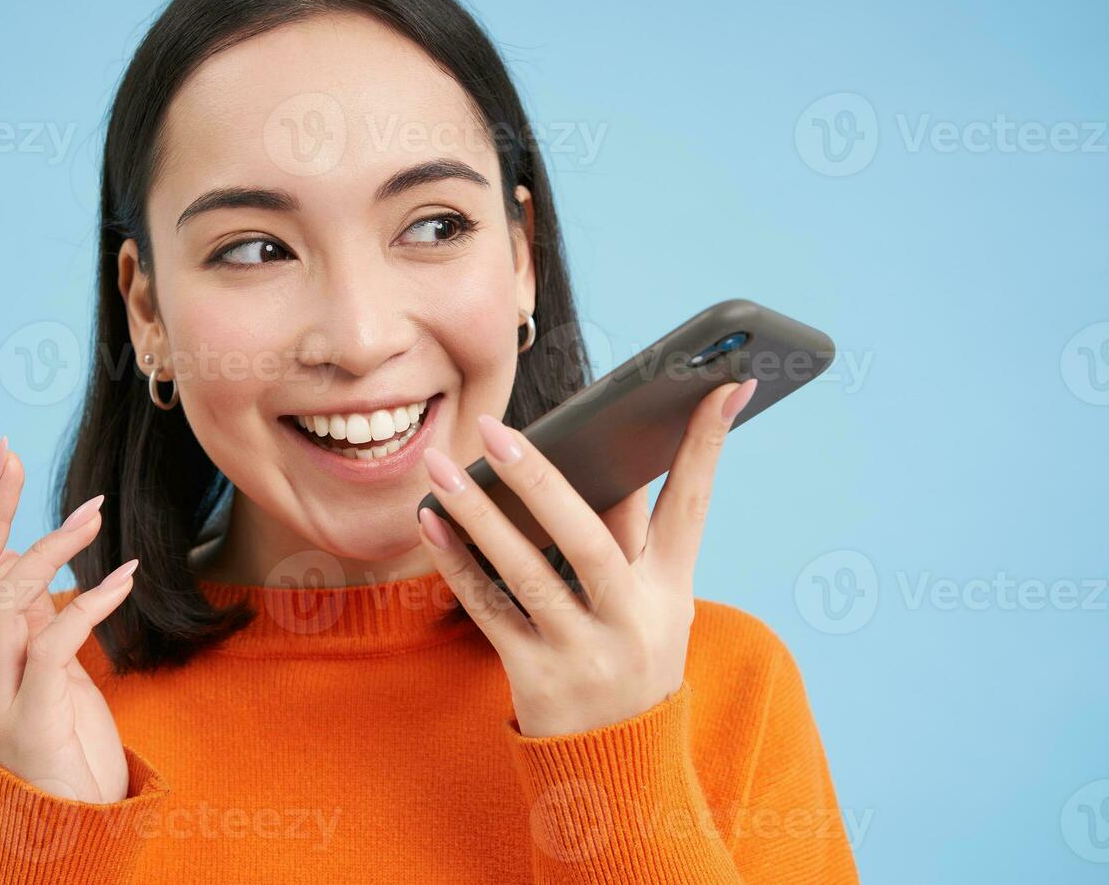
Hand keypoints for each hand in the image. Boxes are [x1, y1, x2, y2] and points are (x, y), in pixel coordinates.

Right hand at [0, 439, 138, 801]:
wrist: (73, 829)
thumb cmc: (66, 742)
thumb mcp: (48, 670)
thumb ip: (29, 620)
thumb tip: (18, 560)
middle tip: (9, 455)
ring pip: (0, 606)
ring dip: (48, 551)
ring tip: (92, 515)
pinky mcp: (31, 723)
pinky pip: (53, 647)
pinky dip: (88, 605)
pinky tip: (124, 578)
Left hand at [416, 379, 756, 737]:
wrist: (621, 770)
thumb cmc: (631, 659)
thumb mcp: (656, 608)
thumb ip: (632, 541)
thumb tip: (597, 461)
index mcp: (672, 592)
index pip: (692, 506)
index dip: (707, 445)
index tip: (720, 383)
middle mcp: (634, 621)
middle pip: (587, 537)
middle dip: (539, 478)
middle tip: (495, 427)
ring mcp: (584, 653)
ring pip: (525, 572)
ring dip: (479, 514)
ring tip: (441, 467)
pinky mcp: (538, 679)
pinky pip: (489, 610)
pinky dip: (458, 564)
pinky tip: (433, 522)